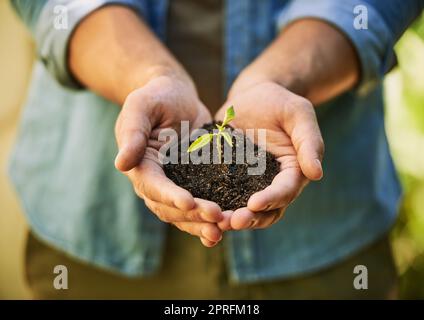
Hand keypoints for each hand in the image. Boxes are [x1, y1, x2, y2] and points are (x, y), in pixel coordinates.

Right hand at [115, 73, 223, 246]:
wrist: (176, 98)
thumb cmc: (156, 97)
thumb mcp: (142, 106)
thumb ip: (133, 132)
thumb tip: (121, 164)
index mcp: (140, 165)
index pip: (152, 185)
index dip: (169, 196)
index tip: (188, 202)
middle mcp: (155, 181)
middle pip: (169, 207)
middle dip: (192, 214)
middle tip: (216, 217)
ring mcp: (175, 185)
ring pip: (184, 214)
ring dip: (201, 224)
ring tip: (223, 230)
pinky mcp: (194, 184)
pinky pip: (199, 206)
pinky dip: (209, 219)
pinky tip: (225, 228)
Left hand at [215, 80, 323, 230]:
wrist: (252, 96)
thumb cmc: (280, 102)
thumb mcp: (298, 114)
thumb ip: (309, 142)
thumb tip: (316, 174)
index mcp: (293, 172)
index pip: (285, 191)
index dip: (272, 199)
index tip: (254, 203)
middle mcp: (272, 184)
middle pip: (265, 210)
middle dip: (250, 218)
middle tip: (232, 221)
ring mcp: (249, 184)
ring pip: (243, 210)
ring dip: (231, 218)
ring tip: (214, 221)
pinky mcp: (228, 178)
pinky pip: (222, 196)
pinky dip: (214, 206)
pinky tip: (199, 209)